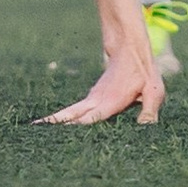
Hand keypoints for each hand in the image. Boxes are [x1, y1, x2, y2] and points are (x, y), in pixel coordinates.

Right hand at [38, 48, 162, 124]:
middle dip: (54, 124)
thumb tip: (146, 128)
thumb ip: (150, 111)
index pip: (90, 119)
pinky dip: (61, 118)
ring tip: (34, 130)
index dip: (77, 128)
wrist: (130, 49)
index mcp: (110, 103)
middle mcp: (96, 102)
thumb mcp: (154, 91)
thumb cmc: (143, 73)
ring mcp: (92, 99)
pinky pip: (74, 111)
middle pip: (71, 115)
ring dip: (53, 121)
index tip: (60, 137)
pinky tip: (52, 126)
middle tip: (34, 131)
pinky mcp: (92, 99)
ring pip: (69, 113)